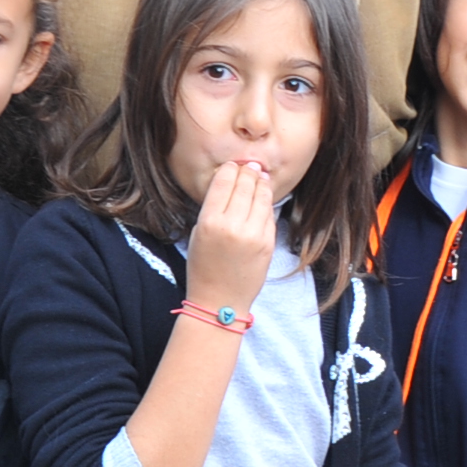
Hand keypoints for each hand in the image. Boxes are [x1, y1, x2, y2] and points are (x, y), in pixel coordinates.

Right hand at [184, 159, 278, 314]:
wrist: (220, 301)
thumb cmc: (203, 267)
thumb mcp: (198, 234)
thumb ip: (214, 209)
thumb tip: (230, 183)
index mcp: (209, 222)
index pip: (224, 182)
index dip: (230, 169)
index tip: (233, 165)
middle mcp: (233, 226)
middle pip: (245, 185)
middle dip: (248, 171)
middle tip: (250, 165)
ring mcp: (254, 235)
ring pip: (261, 196)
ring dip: (261, 182)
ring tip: (260, 175)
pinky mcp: (268, 243)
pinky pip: (269, 214)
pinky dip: (266, 202)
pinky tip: (264, 196)